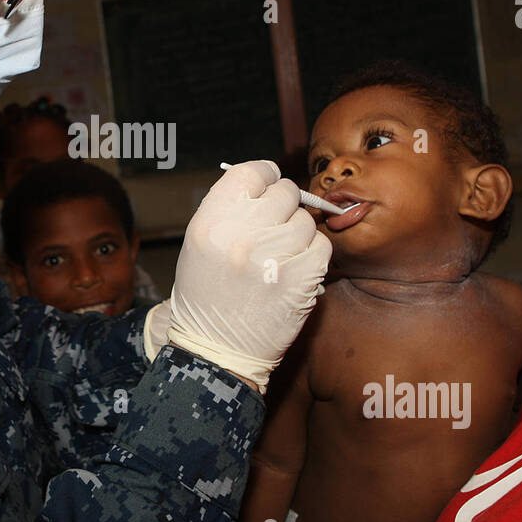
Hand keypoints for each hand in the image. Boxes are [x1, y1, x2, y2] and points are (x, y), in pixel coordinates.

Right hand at [167, 161, 330, 392]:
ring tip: (280, 255)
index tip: (268, 185)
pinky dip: (312, 255)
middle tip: (274, 227)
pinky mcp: (302, 279)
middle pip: (284, 191)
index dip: (264, 176)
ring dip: (298, 233)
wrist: (217, 350)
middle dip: (283, 206)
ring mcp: (274, 257)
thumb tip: (268, 183)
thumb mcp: (200, 245)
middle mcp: (241, 235)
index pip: (250, 172)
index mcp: (210, 223)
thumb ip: (230, 209)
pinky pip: (322, 246)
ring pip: (306, 219)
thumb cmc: (207, 295)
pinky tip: (294, 269)